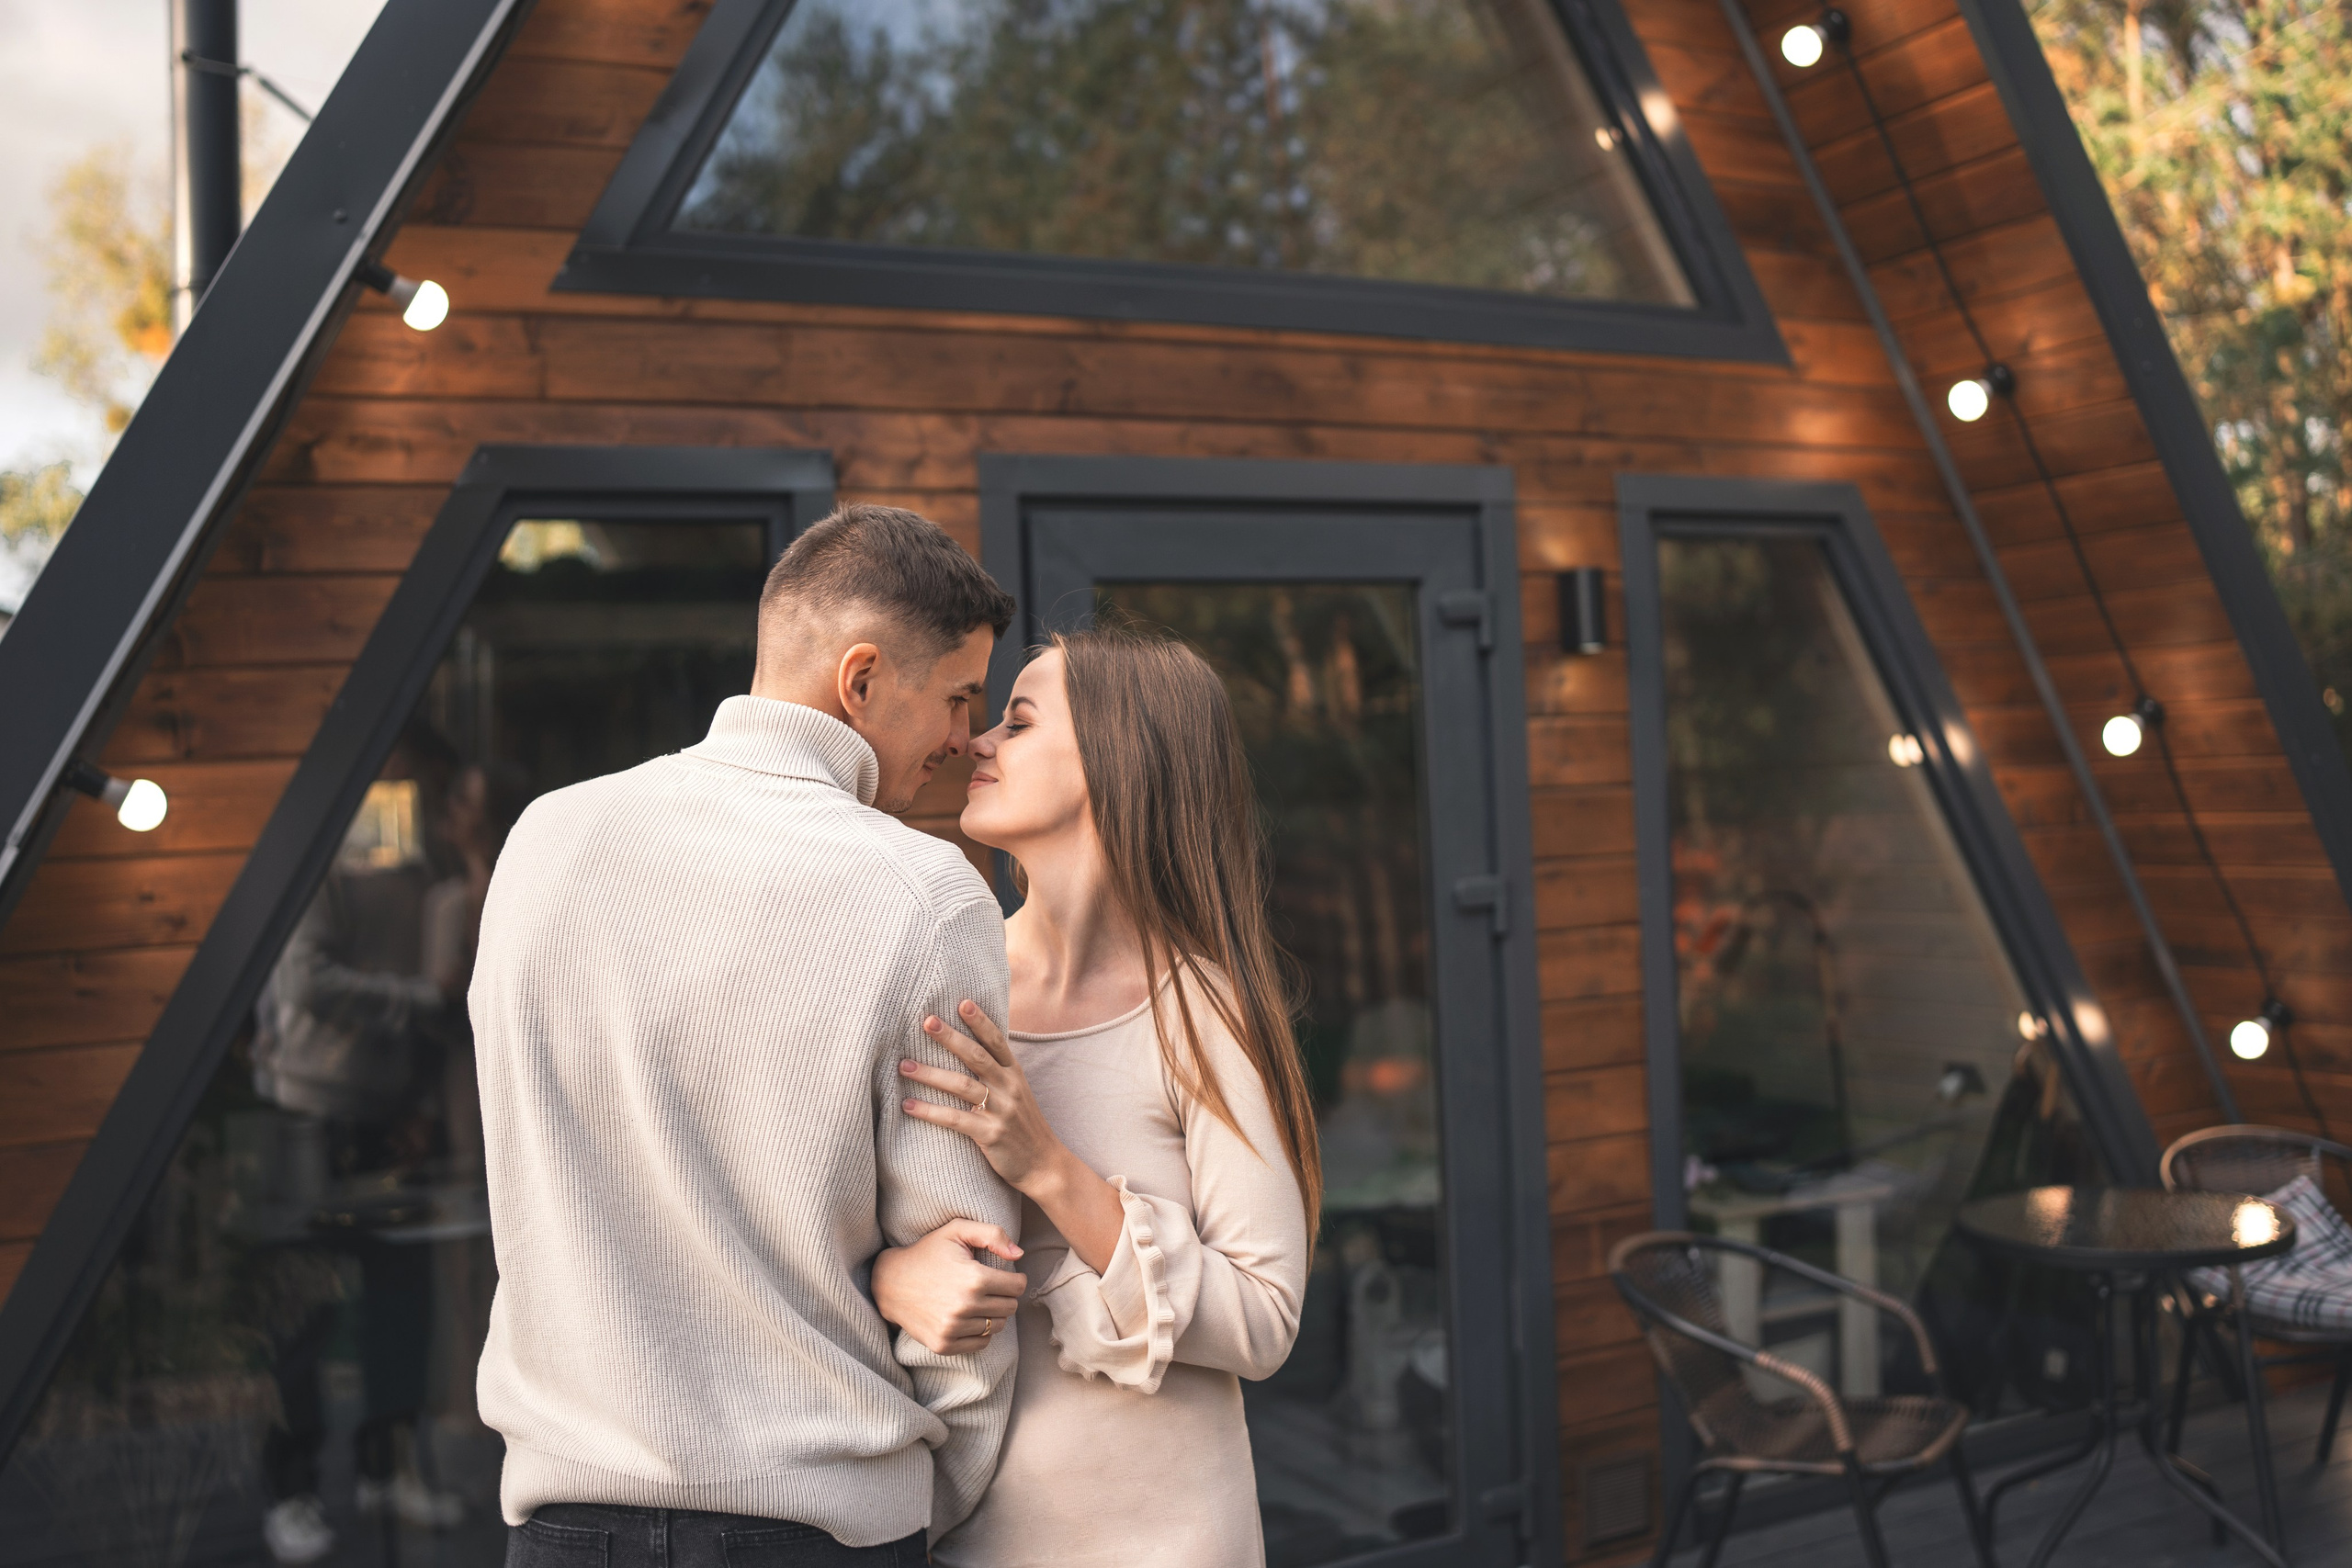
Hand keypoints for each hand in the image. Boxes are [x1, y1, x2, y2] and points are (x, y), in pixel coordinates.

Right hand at [872, 1219, 1025, 1355]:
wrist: (890, 1282)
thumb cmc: (927, 1253)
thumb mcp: (957, 1231)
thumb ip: (993, 1234)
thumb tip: (1019, 1254)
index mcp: (974, 1278)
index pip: (1017, 1286)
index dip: (1015, 1278)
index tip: (1005, 1275)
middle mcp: (965, 1306)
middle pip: (1010, 1307)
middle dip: (1005, 1296)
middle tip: (990, 1287)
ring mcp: (953, 1329)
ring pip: (997, 1326)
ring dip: (993, 1314)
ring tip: (978, 1301)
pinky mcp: (943, 1345)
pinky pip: (981, 1343)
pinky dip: (980, 1332)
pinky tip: (969, 1317)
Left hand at [901, 1000, 1067, 1195]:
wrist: (1044, 1165)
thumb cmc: (1023, 1127)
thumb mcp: (1017, 1093)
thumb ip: (997, 1072)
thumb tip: (968, 1048)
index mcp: (1015, 1074)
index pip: (997, 1041)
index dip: (981, 1021)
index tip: (962, 1002)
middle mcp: (1009, 1088)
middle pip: (976, 1056)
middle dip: (950, 1037)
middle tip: (926, 1021)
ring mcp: (1001, 1111)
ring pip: (961, 1086)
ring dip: (930, 1074)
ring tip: (903, 1066)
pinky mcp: (990, 1135)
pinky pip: (955, 1119)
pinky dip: (929, 1111)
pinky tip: (907, 1105)